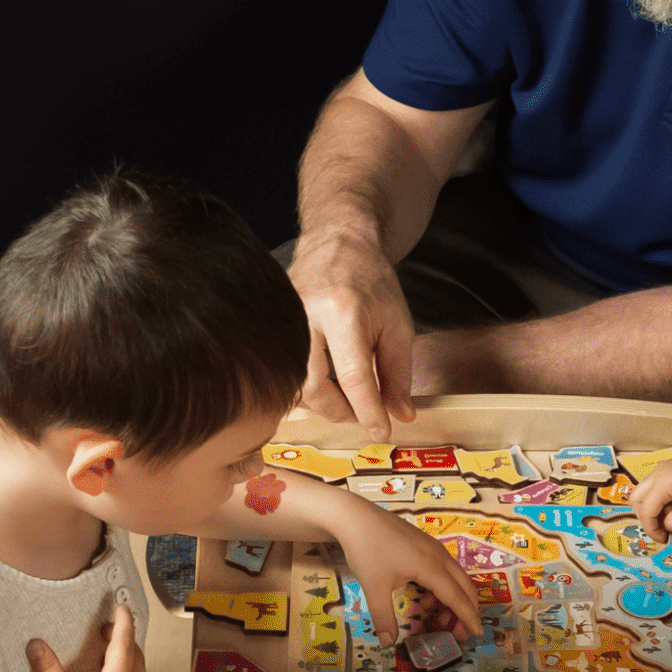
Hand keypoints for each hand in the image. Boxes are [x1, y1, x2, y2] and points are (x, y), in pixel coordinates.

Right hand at [289, 228, 416, 433]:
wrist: (338, 240)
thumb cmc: (370, 279)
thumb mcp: (398, 324)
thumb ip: (399, 372)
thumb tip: (399, 413)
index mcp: (343, 312)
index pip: (354, 377)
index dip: (368, 412)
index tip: (381, 431)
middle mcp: (306, 315)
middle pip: (313, 387)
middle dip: (340, 411)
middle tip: (361, 415)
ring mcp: (283, 318)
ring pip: (294, 383)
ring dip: (322, 401)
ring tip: (347, 398)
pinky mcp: (272, 322)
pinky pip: (286, 368)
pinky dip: (307, 385)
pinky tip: (326, 384)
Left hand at [337, 498, 482, 645]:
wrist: (356, 517)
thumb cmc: (367, 550)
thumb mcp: (374, 587)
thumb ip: (384, 617)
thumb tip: (388, 643)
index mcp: (431, 567)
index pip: (457, 597)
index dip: (468, 617)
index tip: (477, 634)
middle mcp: (438, 556)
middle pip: (464, 586)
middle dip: (466, 610)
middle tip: (458, 632)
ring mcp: (433, 547)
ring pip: (455, 576)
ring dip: (453, 598)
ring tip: (434, 615)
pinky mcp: (425, 544)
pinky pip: (444, 568)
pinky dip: (443, 586)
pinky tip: (423, 596)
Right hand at [630, 445, 671, 539]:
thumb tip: (668, 526)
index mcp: (660, 484)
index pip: (646, 512)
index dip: (652, 530)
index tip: (664, 539)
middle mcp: (656, 474)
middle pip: (636, 499)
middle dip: (644, 517)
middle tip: (660, 529)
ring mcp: (662, 468)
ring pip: (644, 491)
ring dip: (651, 507)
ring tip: (669, 516)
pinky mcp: (670, 467)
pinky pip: (655, 485)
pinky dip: (658, 498)